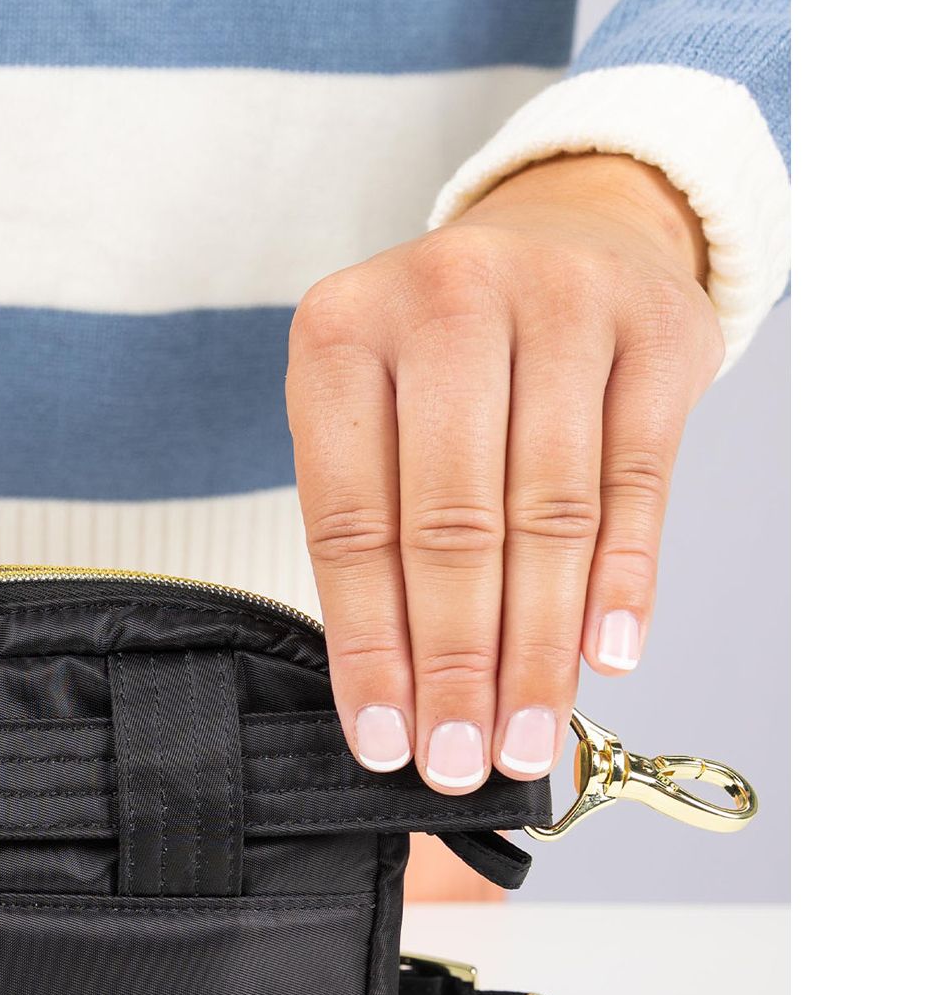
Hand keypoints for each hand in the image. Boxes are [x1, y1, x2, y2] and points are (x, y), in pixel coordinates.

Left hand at [285, 153, 723, 791]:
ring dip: (538, 646)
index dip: (368, 645)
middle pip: (451, 523)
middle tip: (460, 759)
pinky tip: (604, 660)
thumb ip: (381, 534)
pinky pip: (637, 483)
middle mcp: (445, 300)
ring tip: (525, 737)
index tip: (383, 739)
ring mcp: (558, 301)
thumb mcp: (375, 414)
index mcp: (340, 333)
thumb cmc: (447, 362)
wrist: (568, 234)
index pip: (350, 521)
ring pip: (548, 512)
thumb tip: (404, 702)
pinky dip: (621, 582)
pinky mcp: (654, 328)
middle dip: (456, 662)